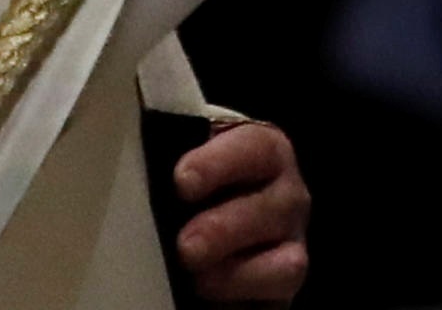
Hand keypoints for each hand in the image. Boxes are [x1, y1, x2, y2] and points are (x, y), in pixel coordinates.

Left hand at [170, 119, 310, 301]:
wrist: (218, 221)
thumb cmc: (200, 186)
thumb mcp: (193, 166)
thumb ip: (179, 164)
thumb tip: (149, 177)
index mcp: (265, 151)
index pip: (253, 147)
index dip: (218, 165)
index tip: (181, 182)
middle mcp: (288, 195)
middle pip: (272, 207)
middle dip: (223, 229)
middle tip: (185, 246)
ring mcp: (293, 242)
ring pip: (286, 261)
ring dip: (237, 272)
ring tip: (197, 278)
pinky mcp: (286, 283)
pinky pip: (277, 294)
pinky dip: (242, 297)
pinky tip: (209, 294)